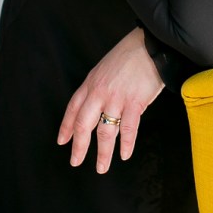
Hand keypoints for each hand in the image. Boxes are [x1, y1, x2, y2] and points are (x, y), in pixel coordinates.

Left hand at [57, 28, 164, 173]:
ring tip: (102, 167)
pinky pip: (128, 129)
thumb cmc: (130, 55)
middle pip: (84, 125)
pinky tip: (124, 154)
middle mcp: (100, 93)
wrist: (150, 46)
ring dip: (103, 152)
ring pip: (105, 132)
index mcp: (91, 83)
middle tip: (75, 161)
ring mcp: (116, 99)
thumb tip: (98, 106)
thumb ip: (99, 87)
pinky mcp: (134, 103)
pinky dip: (126, 144)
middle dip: (79, 147)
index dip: (66, 127)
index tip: (63, 141)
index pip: (73, 109)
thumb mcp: (105, 68)